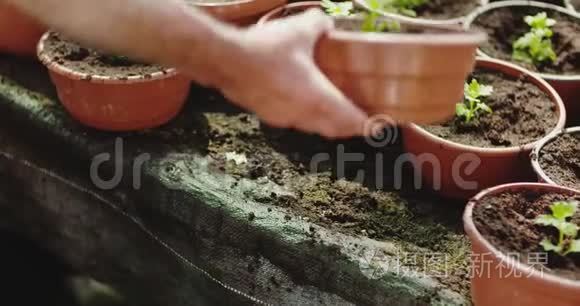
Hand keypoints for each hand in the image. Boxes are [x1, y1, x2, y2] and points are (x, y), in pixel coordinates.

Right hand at [207, 9, 368, 138]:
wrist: (225, 61)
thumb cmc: (264, 50)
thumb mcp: (299, 30)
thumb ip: (319, 25)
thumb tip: (325, 22)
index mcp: (318, 98)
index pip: (351, 120)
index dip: (369, 124)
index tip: (380, 126)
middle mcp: (303, 114)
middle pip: (334, 129)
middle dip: (349, 127)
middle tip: (360, 121)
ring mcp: (284, 118)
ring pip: (313, 127)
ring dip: (326, 122)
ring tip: (333, 112)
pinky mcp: (267, 114)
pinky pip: (293, 120)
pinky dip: (304, 115)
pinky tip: (299, 101)